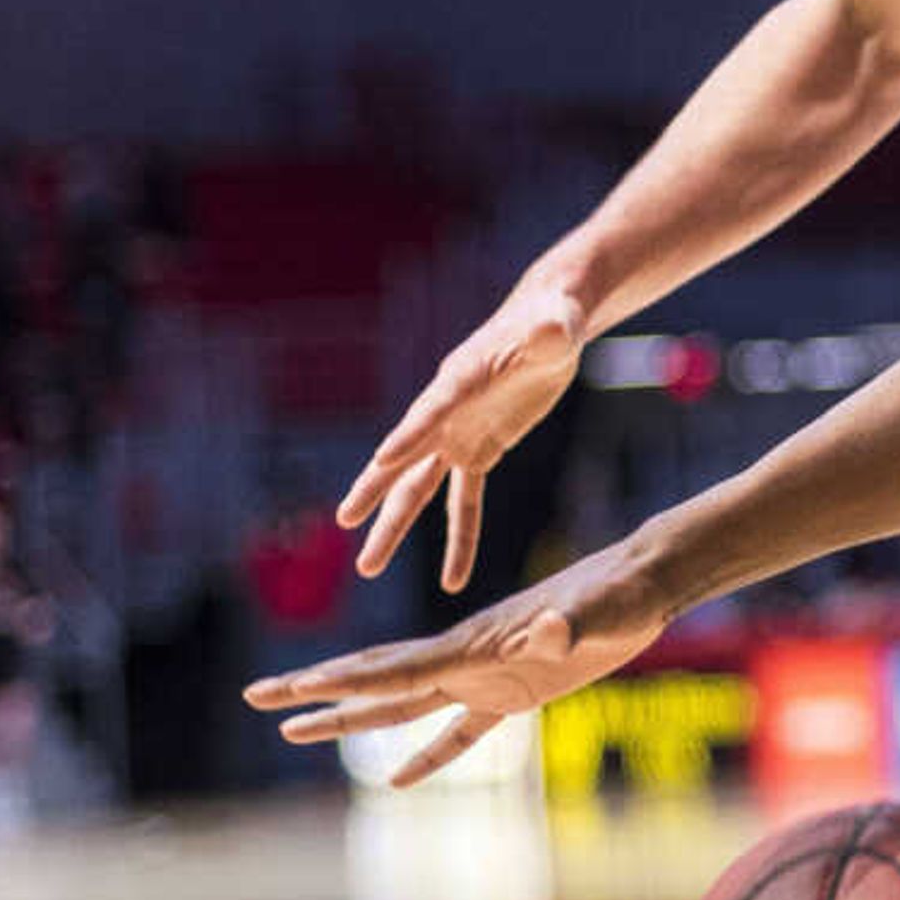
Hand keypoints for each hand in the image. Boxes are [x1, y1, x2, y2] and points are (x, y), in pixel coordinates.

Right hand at [242, 544, 673, 786]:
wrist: (642, 585)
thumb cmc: (620, 597)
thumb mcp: (596, 613)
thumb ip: (564, 627)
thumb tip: (545, 632)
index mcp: (473, 644)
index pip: (391, 670)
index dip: (337, 683)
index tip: (284, 689)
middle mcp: (466, 659)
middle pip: (377, 682)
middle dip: (316, 692)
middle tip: (257, 698)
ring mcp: (486, 677)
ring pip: (403, 706)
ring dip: (351, 720)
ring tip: (296, 732)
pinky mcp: (516, 694)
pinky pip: (460, 732)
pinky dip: (428, 756)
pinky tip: (396, 780)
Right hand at [341, 274, 590, 591]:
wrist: (548, 327)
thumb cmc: (551, 321)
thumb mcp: (556, 327)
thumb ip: (550, 334)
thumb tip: (551, 332)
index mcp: (458, 381)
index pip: (430, 412)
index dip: (408, 436)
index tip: (380, 462)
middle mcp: (446, 413)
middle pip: (405, 458)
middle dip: (375, 490)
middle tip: (343, 521)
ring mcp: (457, 435)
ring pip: (419, 489)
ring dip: (396, 527)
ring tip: (367, 568)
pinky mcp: (479, 451)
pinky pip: (463, 501)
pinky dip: (460, 537)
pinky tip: (453, 578)